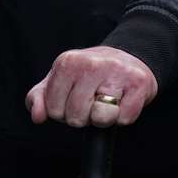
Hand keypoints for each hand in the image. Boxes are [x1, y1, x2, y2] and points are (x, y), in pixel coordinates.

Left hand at [26, 45, 156, 127]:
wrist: (129, 58)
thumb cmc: (90, 74)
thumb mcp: (59, 81)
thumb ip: (39, 99)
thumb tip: (38, 117)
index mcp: (68, 62)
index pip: (53, 110)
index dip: (63, 112)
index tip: (74, 98)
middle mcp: (92, 64)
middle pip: (76, 117)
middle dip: (84, 116)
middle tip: (93, 100)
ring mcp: (117, 71)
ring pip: (101, 118)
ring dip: (104, 118)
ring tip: (107, 101)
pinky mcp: (139, 82)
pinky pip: (125, 118)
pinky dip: (124, 116)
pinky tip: (123, 100)